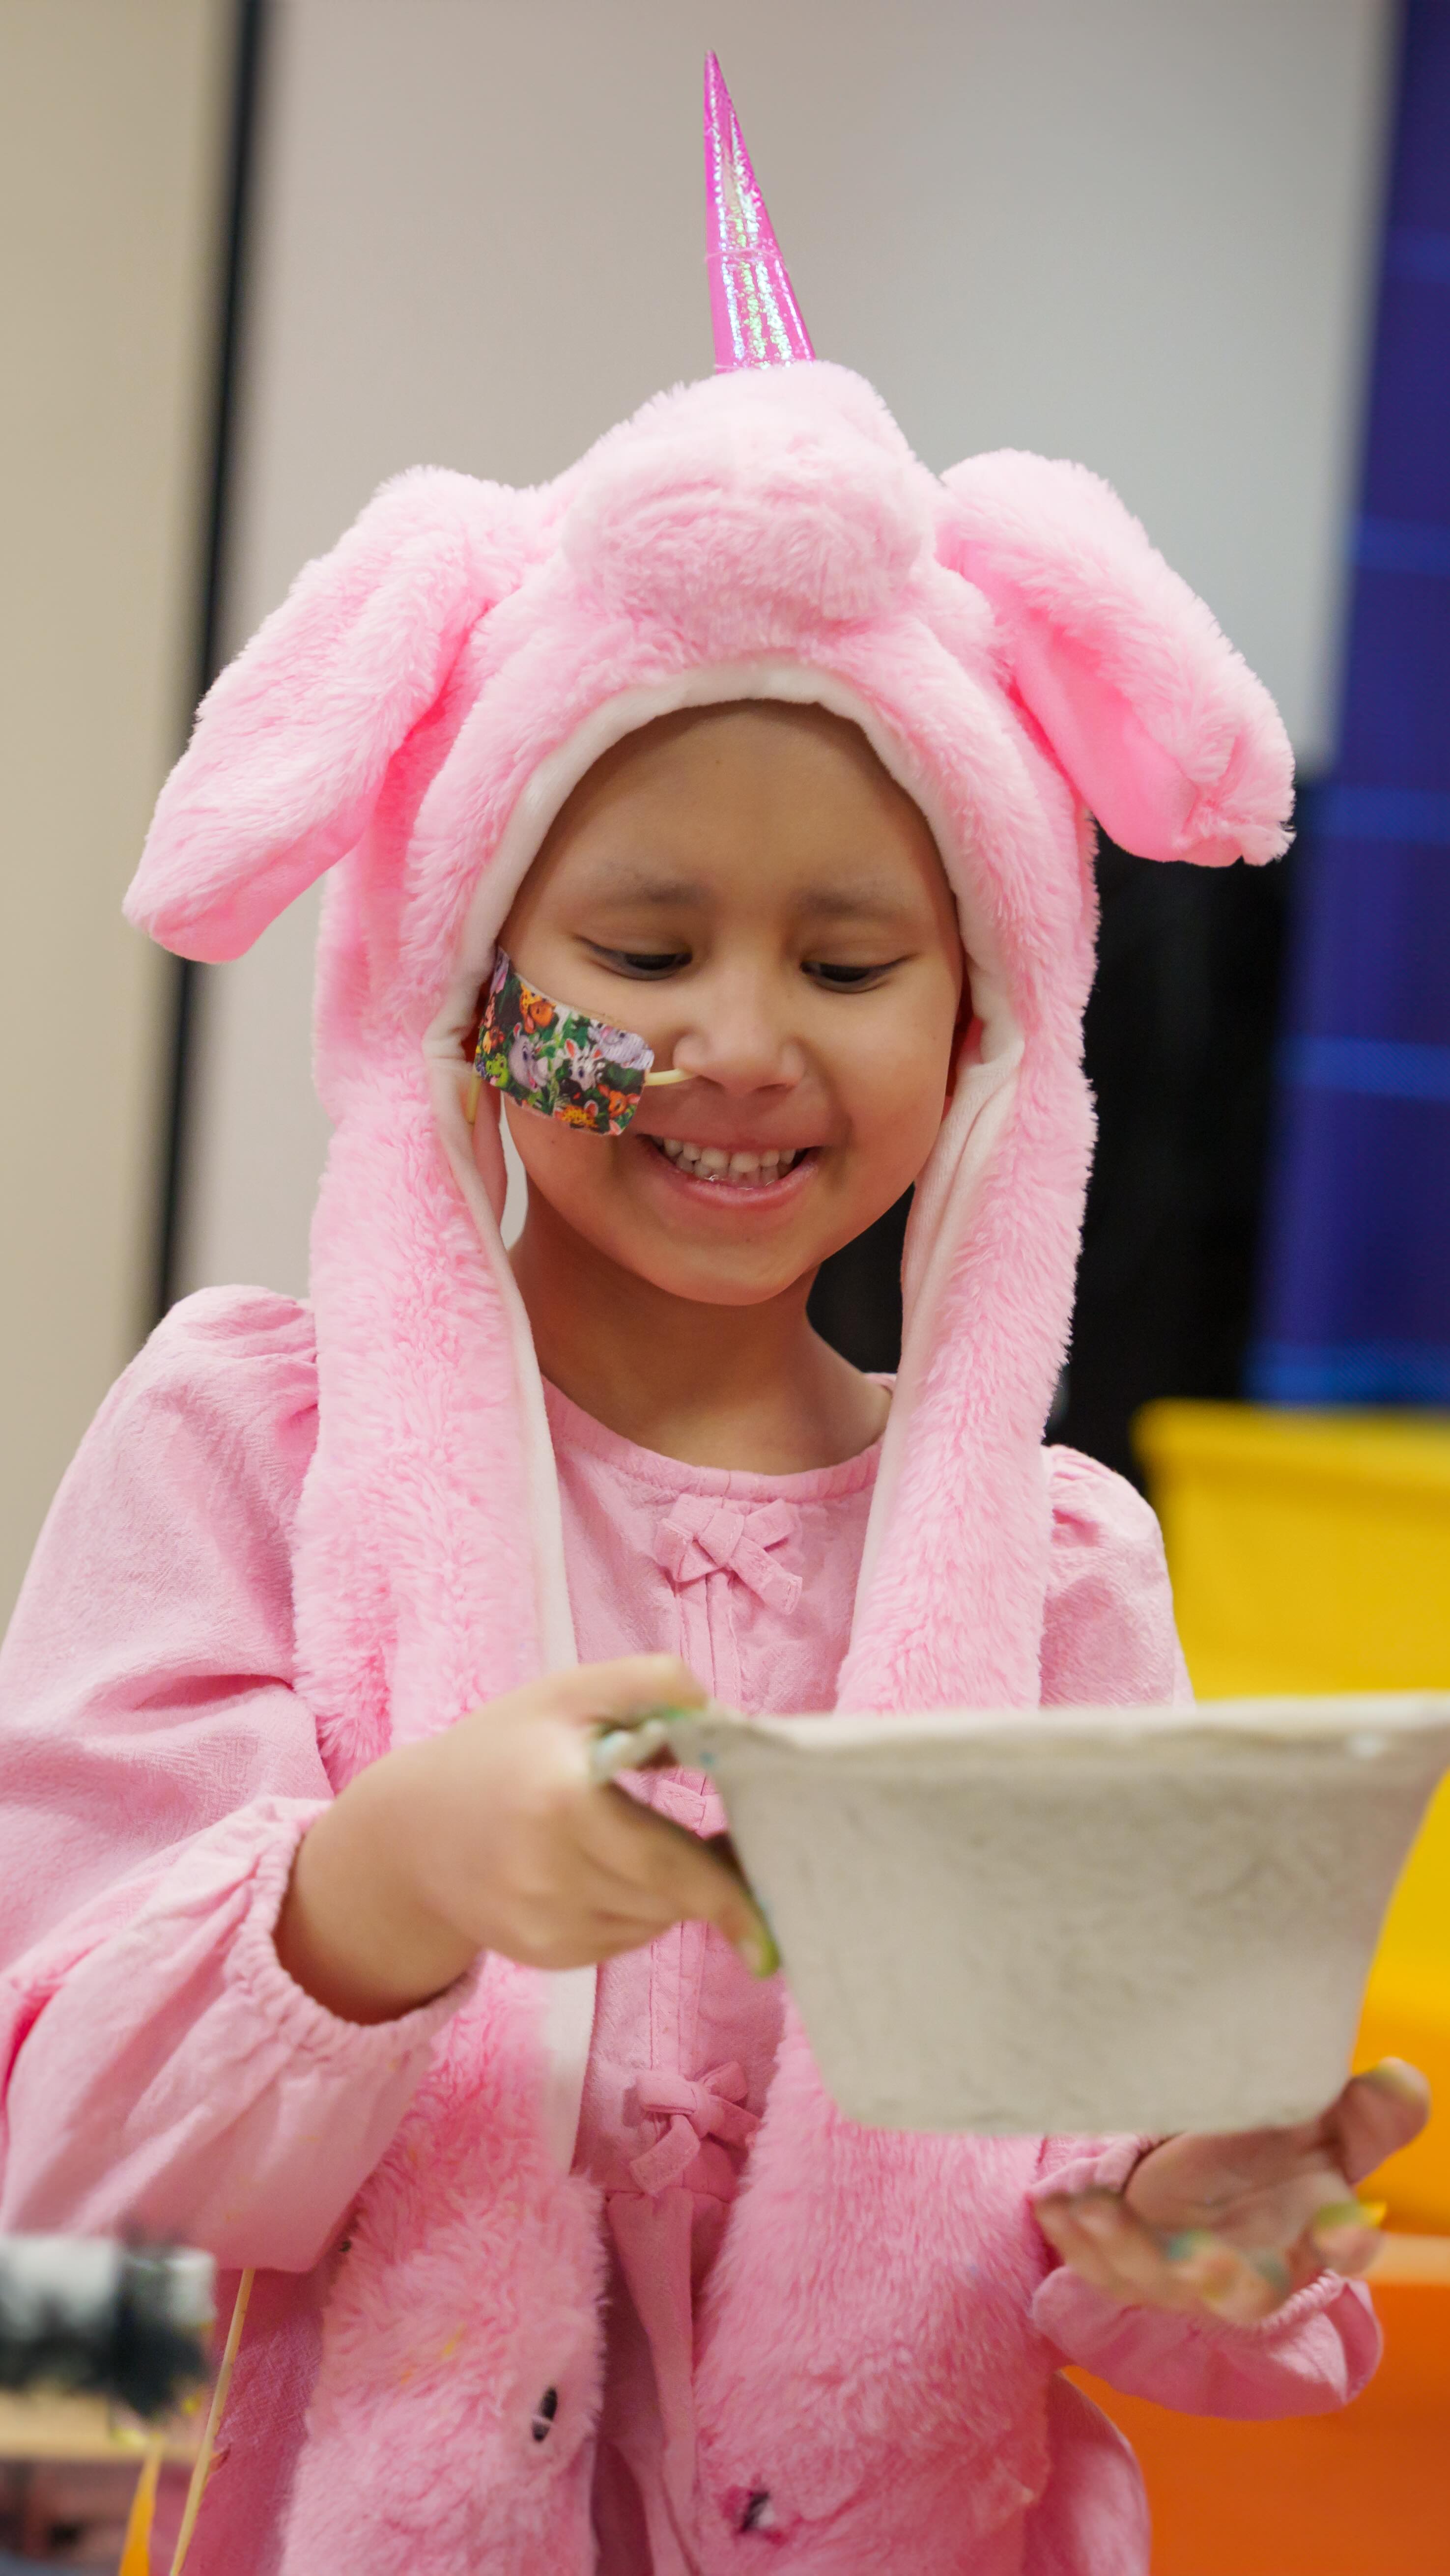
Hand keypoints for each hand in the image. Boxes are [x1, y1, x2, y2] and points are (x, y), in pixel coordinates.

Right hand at [275, 1654, 774, 2022]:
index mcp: (563, 1801)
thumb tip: (726, 1719)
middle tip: (733, 1841)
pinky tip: (608, 1870)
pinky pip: (624, 1940)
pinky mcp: (545, 1956)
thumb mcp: (570, 1693)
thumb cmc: (504, 1748)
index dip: (731, 1887)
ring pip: (654, 1922)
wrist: (410, 1832)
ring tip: (647, 1839)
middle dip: (712, 1876)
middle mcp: (550, 1875)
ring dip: (672, 1890)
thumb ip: (651, 1684)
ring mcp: (545, 1926)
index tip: (775, 1897)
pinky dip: (637, 1910)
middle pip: (672, 1897)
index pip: (672, 1866)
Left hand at [1035, 2061, 1429, 2322]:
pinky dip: (1075, 2241)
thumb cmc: (1279, 2148)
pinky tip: (1053, 2204)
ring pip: (1156, 2282)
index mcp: (1315, 2232)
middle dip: (1222, 2280)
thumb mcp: (1325, 2118)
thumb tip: (1404, 2079)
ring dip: (1124, 2249)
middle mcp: (1254, 2269)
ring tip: (1093, 2207)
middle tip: (1202, 2257)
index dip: (1344, 2242)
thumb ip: (1367, 2108)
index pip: (1343, 2247)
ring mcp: (1188, 2277)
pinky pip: (1100, 2270)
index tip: (1342, 2225)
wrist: (1215, 2172)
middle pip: (1245, 2294)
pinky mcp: (1134, 2271)